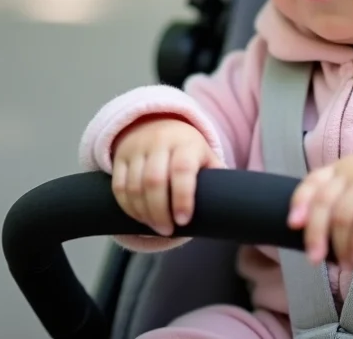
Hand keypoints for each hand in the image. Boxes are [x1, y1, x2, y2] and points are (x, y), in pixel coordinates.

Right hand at [111, 116, 219, 235]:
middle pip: (154, 181)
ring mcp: (137, 149)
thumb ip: (216, 176)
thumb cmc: (187, 148)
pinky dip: (127, 206)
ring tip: (154, 227)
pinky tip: (138, 217)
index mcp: (186, 143)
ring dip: (142, 213)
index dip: (183, 198)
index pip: (182, 170)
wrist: (156, 122)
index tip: (185, 221)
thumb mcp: (205, 155)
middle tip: (168, 230)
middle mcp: (160, 143)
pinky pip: (118, 186)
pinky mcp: (120, 158)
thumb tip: (234, 202)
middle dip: (159, 212)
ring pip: (133, 186)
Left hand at [287, 149, 352, 270]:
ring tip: (344, 265)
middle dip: (315, 234)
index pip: (312, 182)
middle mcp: (349, 172)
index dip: (300, 202)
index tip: (293, 225)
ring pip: (344, 216)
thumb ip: (336, 197)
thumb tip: (315, 235)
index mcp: (337, 169)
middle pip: (324, 203)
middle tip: (314, 259)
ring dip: (340, 246)